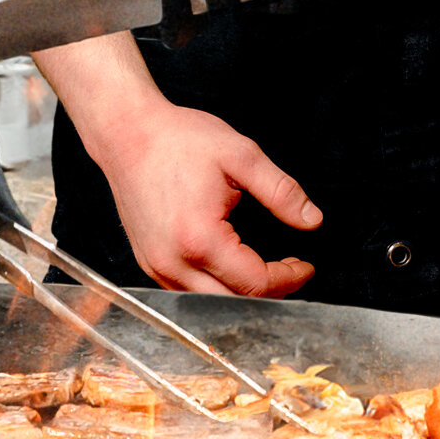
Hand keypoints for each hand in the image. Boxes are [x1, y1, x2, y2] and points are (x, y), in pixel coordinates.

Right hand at [88, 97, 320, 296]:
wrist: (127, 133)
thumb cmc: (178, 140)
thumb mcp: (242, 156)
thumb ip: (282, 192)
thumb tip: (312, 221)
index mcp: (200, 239)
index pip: (255, 284)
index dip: (289, 279)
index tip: (305, 265)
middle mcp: (173, 262)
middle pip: (234, 304)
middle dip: (270, 293)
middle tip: (290, 269)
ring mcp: (156, 266)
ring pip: (209, 305)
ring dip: (241, 294)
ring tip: (264, 269)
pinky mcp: (148, 263)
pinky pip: (188, 293)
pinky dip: (215, 287)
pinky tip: (231, 266)